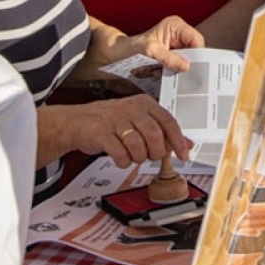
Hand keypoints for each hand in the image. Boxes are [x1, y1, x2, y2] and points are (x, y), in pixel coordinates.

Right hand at [66, 94, 192, 168]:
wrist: (77, 122)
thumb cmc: (111, 122)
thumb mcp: (139, 121)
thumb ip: (163, 131)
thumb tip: (187, 144)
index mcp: (144, 103)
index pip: (168, 121)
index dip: (178, 141)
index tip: (183, 155)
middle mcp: (131, 109)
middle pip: (154, 135)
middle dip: (156, 152)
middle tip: (151, 156)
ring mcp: (115, 120)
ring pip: (138, 145)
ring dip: (138, 157)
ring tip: (133, 156)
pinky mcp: (101, 133)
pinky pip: (119, 153)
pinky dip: (123, 161)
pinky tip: (121, 158)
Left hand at [106, 16, 204, 73]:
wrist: (120, 55)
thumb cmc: (133, 49)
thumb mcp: (151, 52)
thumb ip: (169, 59)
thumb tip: (187, 66)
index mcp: (176, 26)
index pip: (196, 40)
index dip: (198, 54)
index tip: (194, 68)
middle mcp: (179, 33)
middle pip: (195, 50)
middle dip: (188, 63)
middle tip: (182, 74)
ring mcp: (177, 44)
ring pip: (189, 59)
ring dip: (180, 69)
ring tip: (167, 72)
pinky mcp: (173, 54)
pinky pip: (181, 65)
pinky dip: (175, 71)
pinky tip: (165, 73)